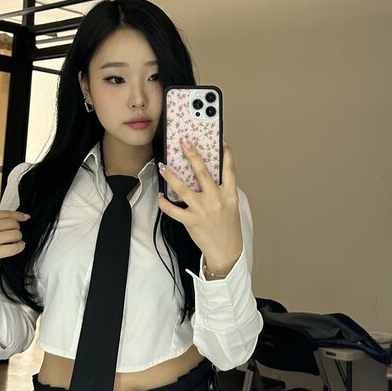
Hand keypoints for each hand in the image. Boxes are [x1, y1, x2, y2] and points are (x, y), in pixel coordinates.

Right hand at [0, 209, 30, 278]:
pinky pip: (15, 248)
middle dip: (16, 229)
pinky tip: (18, 247)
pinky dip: (20, 247)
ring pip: (16, 235)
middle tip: (13, 235)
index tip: (25, 217)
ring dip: (18, 239)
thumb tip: (9, 220)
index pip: (7, 213)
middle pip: (14, 224)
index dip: (19, 216)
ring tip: (14, 242)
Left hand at [157, 137, 242, 271]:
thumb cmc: (228, 226)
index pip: (229, 169)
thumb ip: (222, 189)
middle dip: (192, 156)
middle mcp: (216, 200)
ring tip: (163, 166)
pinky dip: (164, 203)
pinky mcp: (191, 221)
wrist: (227, 250)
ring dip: (171, 176)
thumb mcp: (231, 204)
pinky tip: (160, 195)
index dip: (226, 152)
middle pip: (203, 173)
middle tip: (184, 143)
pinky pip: (173, 210)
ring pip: (183, 189)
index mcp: (229, 194)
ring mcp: (203, 211)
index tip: (221, 140)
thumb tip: (206, 172)